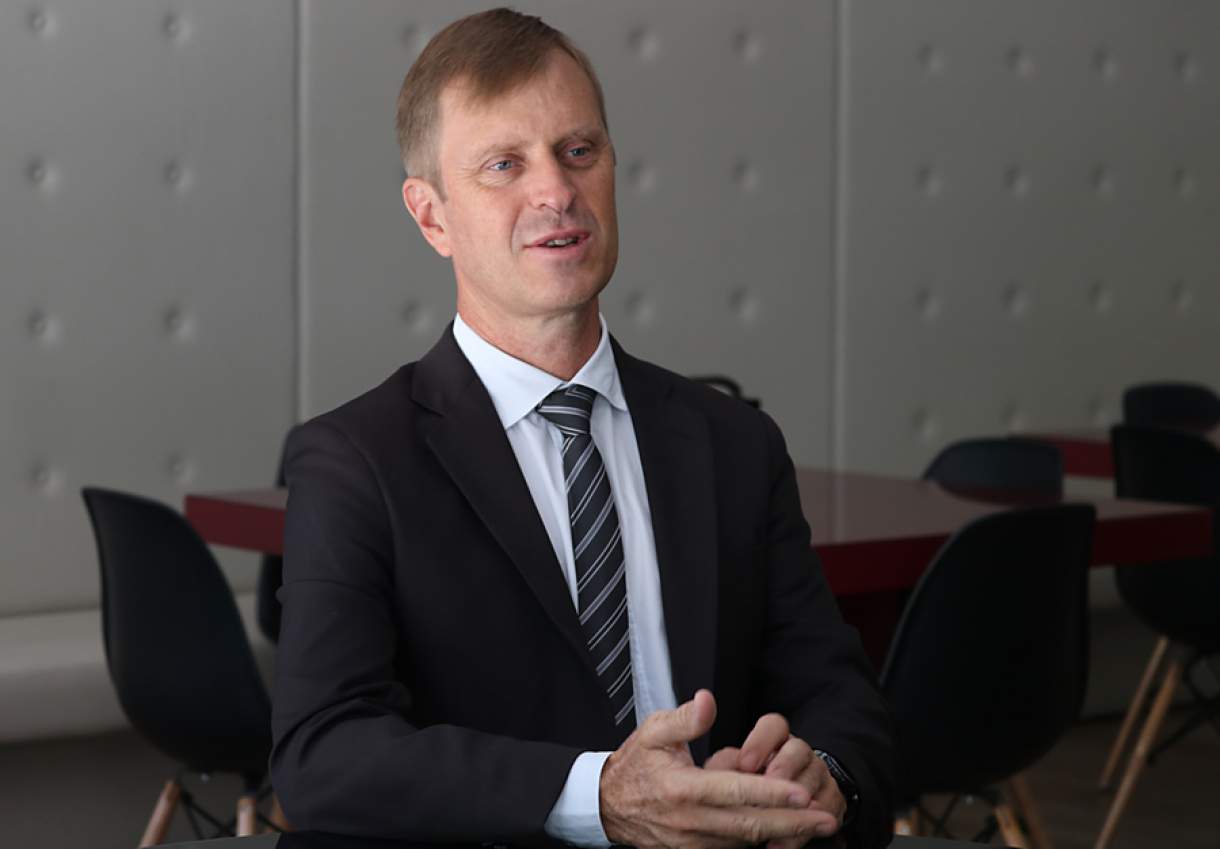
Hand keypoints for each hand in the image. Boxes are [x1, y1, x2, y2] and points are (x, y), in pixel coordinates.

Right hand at [599, 690, 838, 848]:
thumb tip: (709, 700)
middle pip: (751, 826)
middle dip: (793, 824)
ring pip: (746, 842)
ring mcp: (693, 843)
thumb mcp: (654, 731)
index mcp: (683, 788)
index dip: (770, 793)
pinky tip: (786, 833)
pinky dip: (761, 842)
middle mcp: (691, 821)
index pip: (735, 792)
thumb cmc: (637, 763)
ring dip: (783, 835)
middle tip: (827, 820)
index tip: (801, 793)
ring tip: (816, 825)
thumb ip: (686, 718)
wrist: (608, 805)